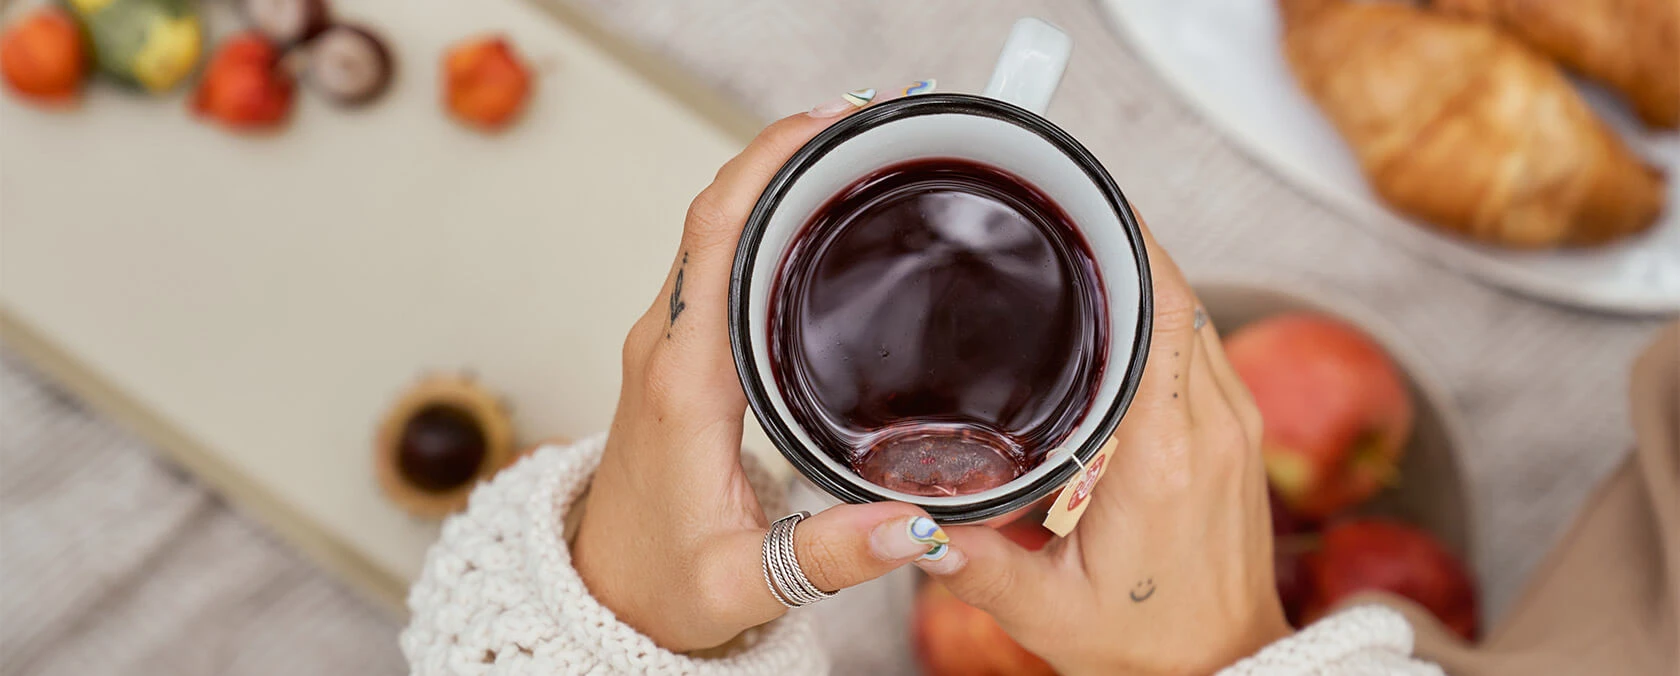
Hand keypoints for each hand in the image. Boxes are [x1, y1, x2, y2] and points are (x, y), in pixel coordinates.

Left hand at [573, 89, 945, 652]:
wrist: (606, 594)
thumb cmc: (662, 585)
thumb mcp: (747, 582)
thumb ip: (831, 555)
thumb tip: (917, 525)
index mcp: (683, 382)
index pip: (713, 238)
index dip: (767, 167)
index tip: (831, 127)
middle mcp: (665, 345)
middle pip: (714, 211)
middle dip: (786, 151)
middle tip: (873, 124)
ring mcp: (665, 343)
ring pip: (711, 227)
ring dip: (772, 176)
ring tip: (854, 150)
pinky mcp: (675, 352)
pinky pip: (713, 257)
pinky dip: (760, 216)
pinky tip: (813, 214)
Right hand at [918, 221, 1290, 673]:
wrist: (1226, 671)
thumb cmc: (1146, 645)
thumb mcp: (1047, 613)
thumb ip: (976, 567)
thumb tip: (910, 524)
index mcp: (1162, 458)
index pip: (1163, 315)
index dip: (1132, 247)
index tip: (1087, 206)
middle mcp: (1212, 428)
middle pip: (1181, 296)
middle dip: (1129, 242)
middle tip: (1067, 209)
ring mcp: (1237, 426)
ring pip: (1197, 313)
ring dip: (1150, 273)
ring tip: (1087, 245)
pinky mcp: (1240, 434)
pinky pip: (1205, 343)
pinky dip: (1168, 311)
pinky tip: (1121, 308)